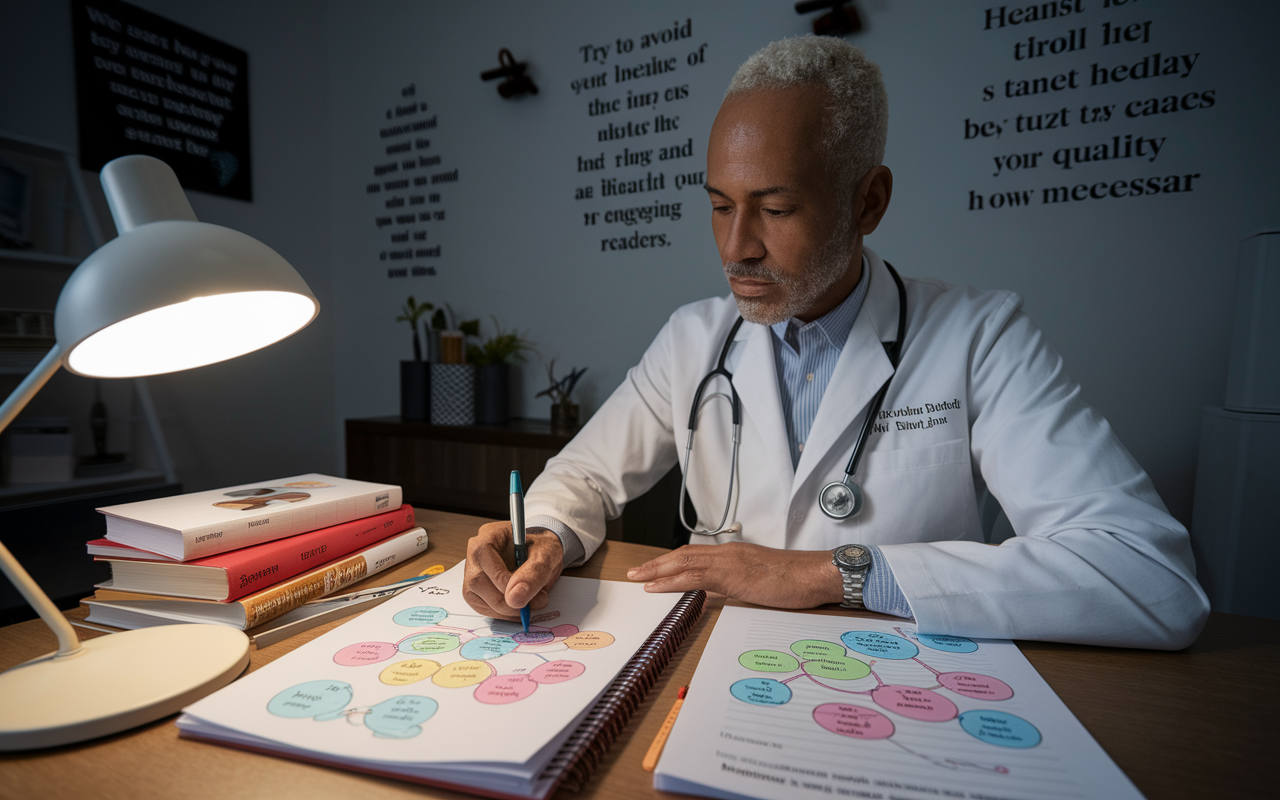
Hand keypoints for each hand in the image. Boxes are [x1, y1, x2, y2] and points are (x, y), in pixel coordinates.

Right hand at [463, 521, 564, 618]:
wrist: (540, 554)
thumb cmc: (541, 548)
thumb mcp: (547, 554)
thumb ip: (533, 573)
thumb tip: (514, 598)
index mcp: (488, 535)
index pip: (483, 556)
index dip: (502, 580)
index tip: (525, 594)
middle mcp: (474, 554)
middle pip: (477, 582)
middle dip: (506, 600)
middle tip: (536, 602)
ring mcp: (472, 573)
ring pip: (477, 599)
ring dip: (505, 610)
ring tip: (531, 604)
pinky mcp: (475, 591)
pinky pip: (482, 608)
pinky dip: (502, 614)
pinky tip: (519, 608)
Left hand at [626, 542, 843, 608]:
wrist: (814, 575)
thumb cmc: (794, 581)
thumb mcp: (759, 583)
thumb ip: (736, 587)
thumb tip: (716, 596)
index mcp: (734, 555)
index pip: (694, 555)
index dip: (669, 562)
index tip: (651, 570)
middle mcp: (728, 553)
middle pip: (682, 556)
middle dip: (655, 564)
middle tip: (633, 573)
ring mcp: (730, 562)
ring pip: (684, 563)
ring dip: (656, 570)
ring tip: (636, 578)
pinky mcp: (733, 575)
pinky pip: (696, 577)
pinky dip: (672, 581)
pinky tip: (656, 587)